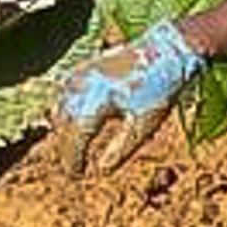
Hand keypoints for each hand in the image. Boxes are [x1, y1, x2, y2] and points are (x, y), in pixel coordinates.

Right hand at [55, 19, 203, 171]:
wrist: (166, 50)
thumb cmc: (159, 88)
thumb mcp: (144, 125)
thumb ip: (120, 149)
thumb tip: (101, 171)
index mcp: (95, 100)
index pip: (75, 137)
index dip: (73, 159)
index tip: (77, 176)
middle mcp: (80, 86)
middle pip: (64, 126)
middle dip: (67, 149)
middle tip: (75, 170)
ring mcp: (78, 75)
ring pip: (60, 111)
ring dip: (65, 133)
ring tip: (75, 153)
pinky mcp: (81, 70)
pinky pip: (64, 98)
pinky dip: (66, 115)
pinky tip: (76, 128)